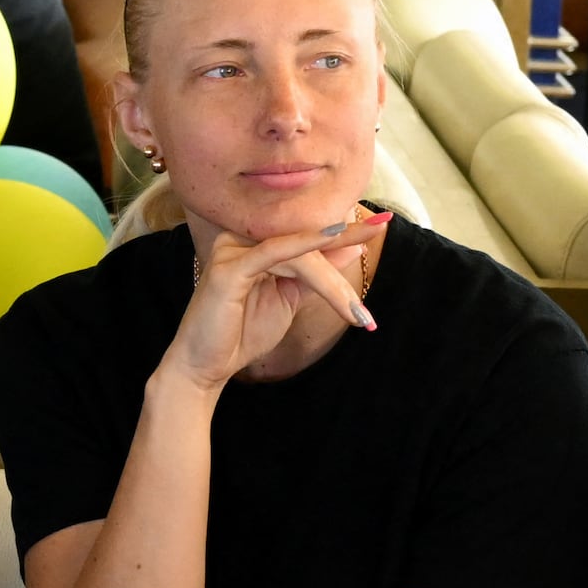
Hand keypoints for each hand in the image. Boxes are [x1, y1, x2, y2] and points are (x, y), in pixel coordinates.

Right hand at [160, 213, 380, 394]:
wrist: (205, 366)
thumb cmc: (242, 333)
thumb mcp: (290, 298)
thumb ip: (315, 273)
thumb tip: (352, 245)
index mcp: (251, 242)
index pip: (302, 232)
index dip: (342, 226)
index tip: (381, 221)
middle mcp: (239, 237)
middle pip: (303, 239)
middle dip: (346, 244)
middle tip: (382, 234)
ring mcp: (231, 248)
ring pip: (297, 252)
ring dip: (332, 281)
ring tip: (357, 312)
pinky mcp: (228, 265)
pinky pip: (276, 253)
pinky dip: (308, 247)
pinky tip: (335, 239)